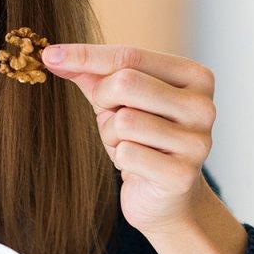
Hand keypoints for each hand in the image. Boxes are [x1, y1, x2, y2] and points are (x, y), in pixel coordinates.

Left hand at [41, 43, 216, 234]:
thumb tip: (53, 55)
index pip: (130, 56)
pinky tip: (137, 166)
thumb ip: (92, 74)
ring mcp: (197, 142)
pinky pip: (127, 154)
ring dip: (111, 134)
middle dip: (104, 100)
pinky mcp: (182, 175)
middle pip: (126, 83)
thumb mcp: (117, 100)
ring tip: (128, 145)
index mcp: (195, 77)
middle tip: (111, 116)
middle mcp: (203, 106)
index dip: (86, 55)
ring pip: (123, 121)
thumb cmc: (141, 139)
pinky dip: (120, 159)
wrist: (165, 199)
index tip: (50, 54)